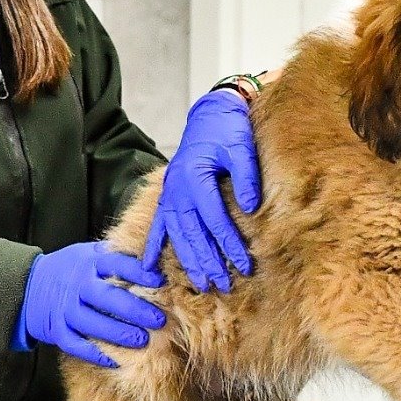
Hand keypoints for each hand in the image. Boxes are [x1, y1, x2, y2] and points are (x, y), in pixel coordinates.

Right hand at [14, 242, 165, 367]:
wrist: (30, 286)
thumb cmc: (71, 269)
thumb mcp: (89, 253)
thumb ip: (115, 255)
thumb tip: (152, 255)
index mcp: (88, 263)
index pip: (116, 264)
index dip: (138, 272)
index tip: (159, 280)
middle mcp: (77, 286)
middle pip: (106, 297)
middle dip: (134, 309)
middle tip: (159, 319)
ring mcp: (65, 310)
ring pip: (92, 323)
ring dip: (119, 333)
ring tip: (143, 340)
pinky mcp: (57, 331)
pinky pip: (76, 345)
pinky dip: (95, 354)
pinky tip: (116, 361)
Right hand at [143, 89, 259, 291]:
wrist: (211, 114)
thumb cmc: (228, 130)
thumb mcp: (242, 147)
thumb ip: (246, 177)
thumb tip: (250, 207)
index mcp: (195, 176)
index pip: (215, 219)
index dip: (230, 245)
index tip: (246, 266)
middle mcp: (177, 188)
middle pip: (193, 233)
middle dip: (208, 262)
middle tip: (223, 286)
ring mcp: (170, 193)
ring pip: (176, 235)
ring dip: (188, 261)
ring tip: (201, 284)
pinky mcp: (169, 195)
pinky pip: (159, 225)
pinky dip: (153, 247)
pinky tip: (149, 268)